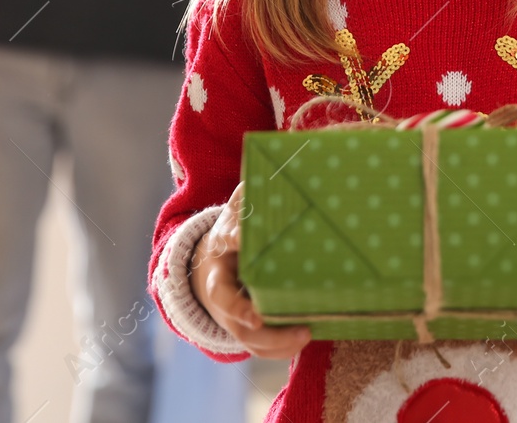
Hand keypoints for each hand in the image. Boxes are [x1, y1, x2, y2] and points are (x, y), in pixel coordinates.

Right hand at [190, 182, 310, 357]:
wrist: (212, 259)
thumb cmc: (235, 227)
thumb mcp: (239, 206)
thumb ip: (250, 193)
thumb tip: (266, 166)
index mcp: (218, 250)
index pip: (222, 250)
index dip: (233, 249)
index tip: (244, 248)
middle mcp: (218, 285)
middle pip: (226, 306)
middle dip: (245, 314)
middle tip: (266, 316)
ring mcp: (228, 311)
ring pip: (243, 334)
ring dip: (272, 339)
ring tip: (304, 333)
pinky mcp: (243, 327)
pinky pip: (257, 346)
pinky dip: (278, 349)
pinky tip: (302, 341)